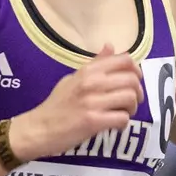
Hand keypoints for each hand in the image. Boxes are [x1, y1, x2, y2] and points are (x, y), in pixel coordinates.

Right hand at [10, 44, 144, 161]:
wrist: (38, 129)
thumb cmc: (57, 105)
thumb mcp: (73, 78)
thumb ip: (95, 64)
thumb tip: (110, 46)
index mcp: (88, 71)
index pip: (124, 61)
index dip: (136, 71)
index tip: (134, 82)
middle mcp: (92, 82)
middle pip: (132, 80)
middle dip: (138, 93)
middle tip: (130, 103)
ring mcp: (92, 101)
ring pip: (130, 98)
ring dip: (131, 109)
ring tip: (122, 113)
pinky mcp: (93, 121)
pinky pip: (122, 118)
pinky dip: (123, 123)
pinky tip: (115, 125)